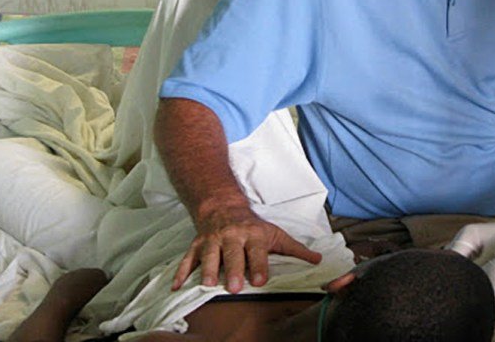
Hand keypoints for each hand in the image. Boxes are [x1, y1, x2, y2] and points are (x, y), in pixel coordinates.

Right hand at [173, 206, 321, 292]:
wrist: (224, 207)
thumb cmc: (253, 227)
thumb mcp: (276, 235)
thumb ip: (296, 250)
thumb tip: (318, 261)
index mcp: (253, 235)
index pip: (257, 252)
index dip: (258, 266)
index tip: (259, 281)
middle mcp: (232, 236)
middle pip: (232, 254)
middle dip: (232, 270)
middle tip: (233, 287)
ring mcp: (212, 240)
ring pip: (209, 255)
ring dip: (208, 270)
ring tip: (208, 285)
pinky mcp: (197, 245)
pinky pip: (187, 258)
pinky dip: (181, 272)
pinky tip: (176, 285)